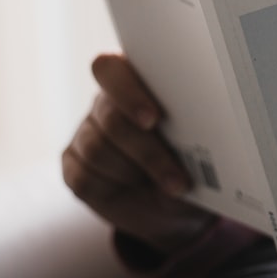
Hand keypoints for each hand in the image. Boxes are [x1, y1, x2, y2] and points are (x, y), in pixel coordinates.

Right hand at [62, 53, 217, 254]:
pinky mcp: (73, 167)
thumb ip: (193, 132)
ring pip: (98, 149)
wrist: (177, 208)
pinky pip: (85, 177)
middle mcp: (105, 105)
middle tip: (178, 174)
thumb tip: (202, 132)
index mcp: (136, 83)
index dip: (127, 92)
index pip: (111, 69)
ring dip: (140, 172)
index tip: (154, 118)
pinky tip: (142, 193)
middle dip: (147, 149)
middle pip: (110, 116)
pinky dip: (118, 188)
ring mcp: (86, 135)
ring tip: (174, 186)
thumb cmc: (194, 166)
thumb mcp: (203, 150)